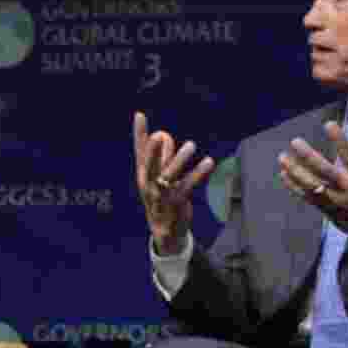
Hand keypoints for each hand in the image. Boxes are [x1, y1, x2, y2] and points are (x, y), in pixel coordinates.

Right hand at [133, 112, 214, 254]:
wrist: (164, 232)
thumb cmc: (162, 198)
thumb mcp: (159, 177)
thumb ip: (161, 156)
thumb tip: (163, 134)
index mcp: (143, 175)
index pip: (139, 151)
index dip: (139, 133)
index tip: (140, 115)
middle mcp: (148, 184)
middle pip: (149, 164)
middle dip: (154, 150)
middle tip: (160, 135)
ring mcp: (161, 195)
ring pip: (168, 175)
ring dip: (180, 159)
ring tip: (191, 145)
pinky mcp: (176, 203)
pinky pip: (187, 185)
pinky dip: (198, 173)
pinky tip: (208, 162)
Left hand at [278, 120, 347, 246]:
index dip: (339, 139)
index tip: (328, 124)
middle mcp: (346, 188)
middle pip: (325, 171)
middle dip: (309, 156)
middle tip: (295, 141)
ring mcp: (334, 199)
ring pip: (311, 185)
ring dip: (295, 170)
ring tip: (282, 157)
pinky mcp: (326, 208)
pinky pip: (307, 196)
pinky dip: (294, 186)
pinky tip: (284, 173)